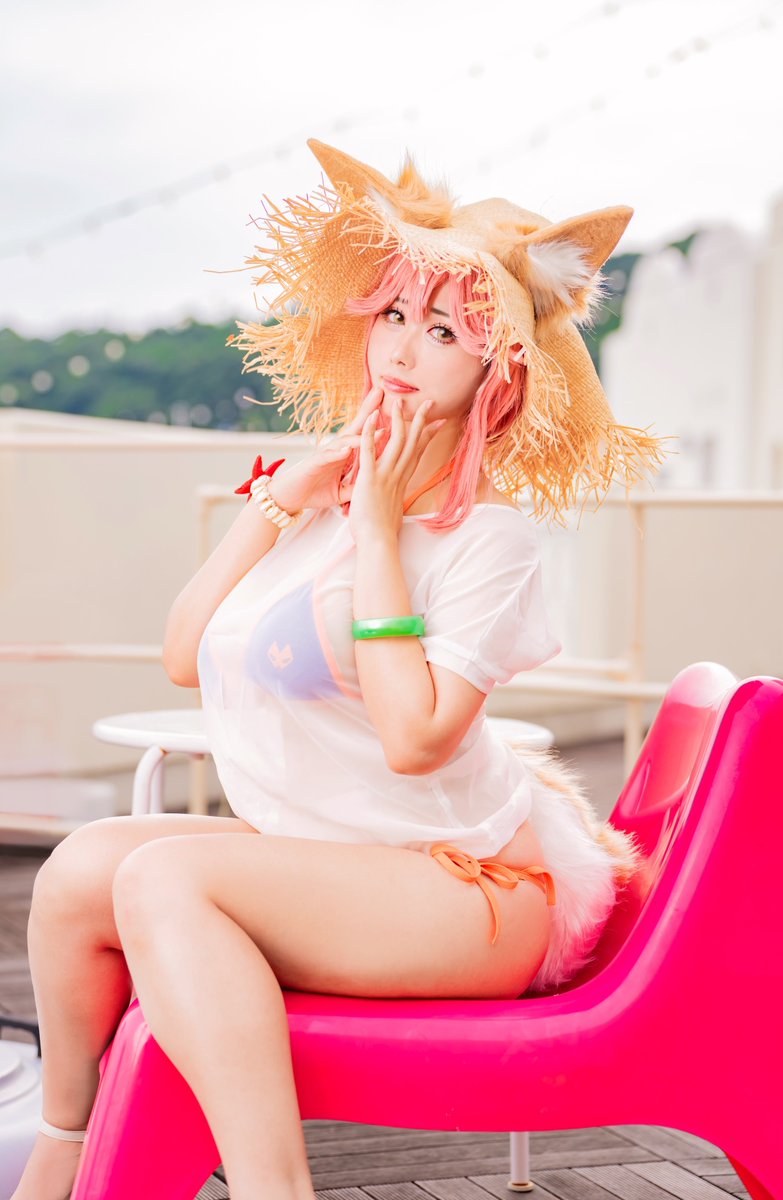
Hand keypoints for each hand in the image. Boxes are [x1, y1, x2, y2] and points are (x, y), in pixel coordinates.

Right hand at [266, 386, 387, 513]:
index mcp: (345, 455)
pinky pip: (327, 457)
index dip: (376, 422)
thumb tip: (374, 485)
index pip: (363, 435)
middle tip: (381, 392)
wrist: (290, 498)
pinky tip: (347, 450)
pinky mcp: (314, 464)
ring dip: (360, 433)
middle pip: (354, 427)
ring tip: (376, 425)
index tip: (392, 410)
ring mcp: (325, 455)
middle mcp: (336, 450)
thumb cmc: (315, 491)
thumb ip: (356, 486)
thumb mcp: (341, 491)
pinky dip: (337, 453)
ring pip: (344, 440)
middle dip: (367, 410)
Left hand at [348, 392, 446, 542]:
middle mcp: (398, 475)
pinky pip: (370, 450)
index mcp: (402, 481)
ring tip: (399, 401)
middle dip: (421, 420)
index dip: (428, 435)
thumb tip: (397, 500)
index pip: (418, 452)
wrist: (377, 542)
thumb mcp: (393, 510)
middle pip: (413, 442)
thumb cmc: (382, 532)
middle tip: (427, 402)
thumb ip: (395, 499)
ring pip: (396, 441)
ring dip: (398, 419)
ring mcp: (386, 475)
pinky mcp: (370, 478)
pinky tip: (371, 417)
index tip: (438, 421)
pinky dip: (371, 433)